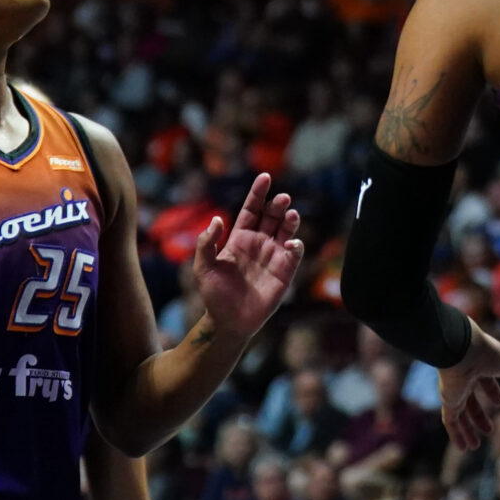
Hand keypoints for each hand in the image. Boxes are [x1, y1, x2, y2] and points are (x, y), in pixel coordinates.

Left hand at [192, 174, 304, 341]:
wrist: (228, 322)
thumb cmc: (214, 295)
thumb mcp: (203, 267)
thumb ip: (207, 243)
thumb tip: (217, 219)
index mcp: (240, 239)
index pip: (251, 210)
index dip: (258, 193)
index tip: (265, 177)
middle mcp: (259, 243)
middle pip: (272, 216)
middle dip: (277, 204)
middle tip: (282, 198)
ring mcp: (273, 256)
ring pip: (286, 230)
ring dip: (290, 220)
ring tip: (291, 213)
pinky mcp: (285, 271)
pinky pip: (294, 253)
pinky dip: (296, 244)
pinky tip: (291, 242)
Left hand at [438, 322, 499, 451]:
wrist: (463, 351)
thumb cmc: (487, 353)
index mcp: (478, 366)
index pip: (484, 382)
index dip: (492, 392)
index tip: (498, 403)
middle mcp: (464, 379)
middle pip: (470, 402)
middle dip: (479, 417)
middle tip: (489, 430)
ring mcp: (454, 391)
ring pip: (460, 415)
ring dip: (468, 431)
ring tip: (475, 446)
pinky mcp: (448, 402)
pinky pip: (450, 422)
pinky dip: (456, 435)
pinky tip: (463, 448)